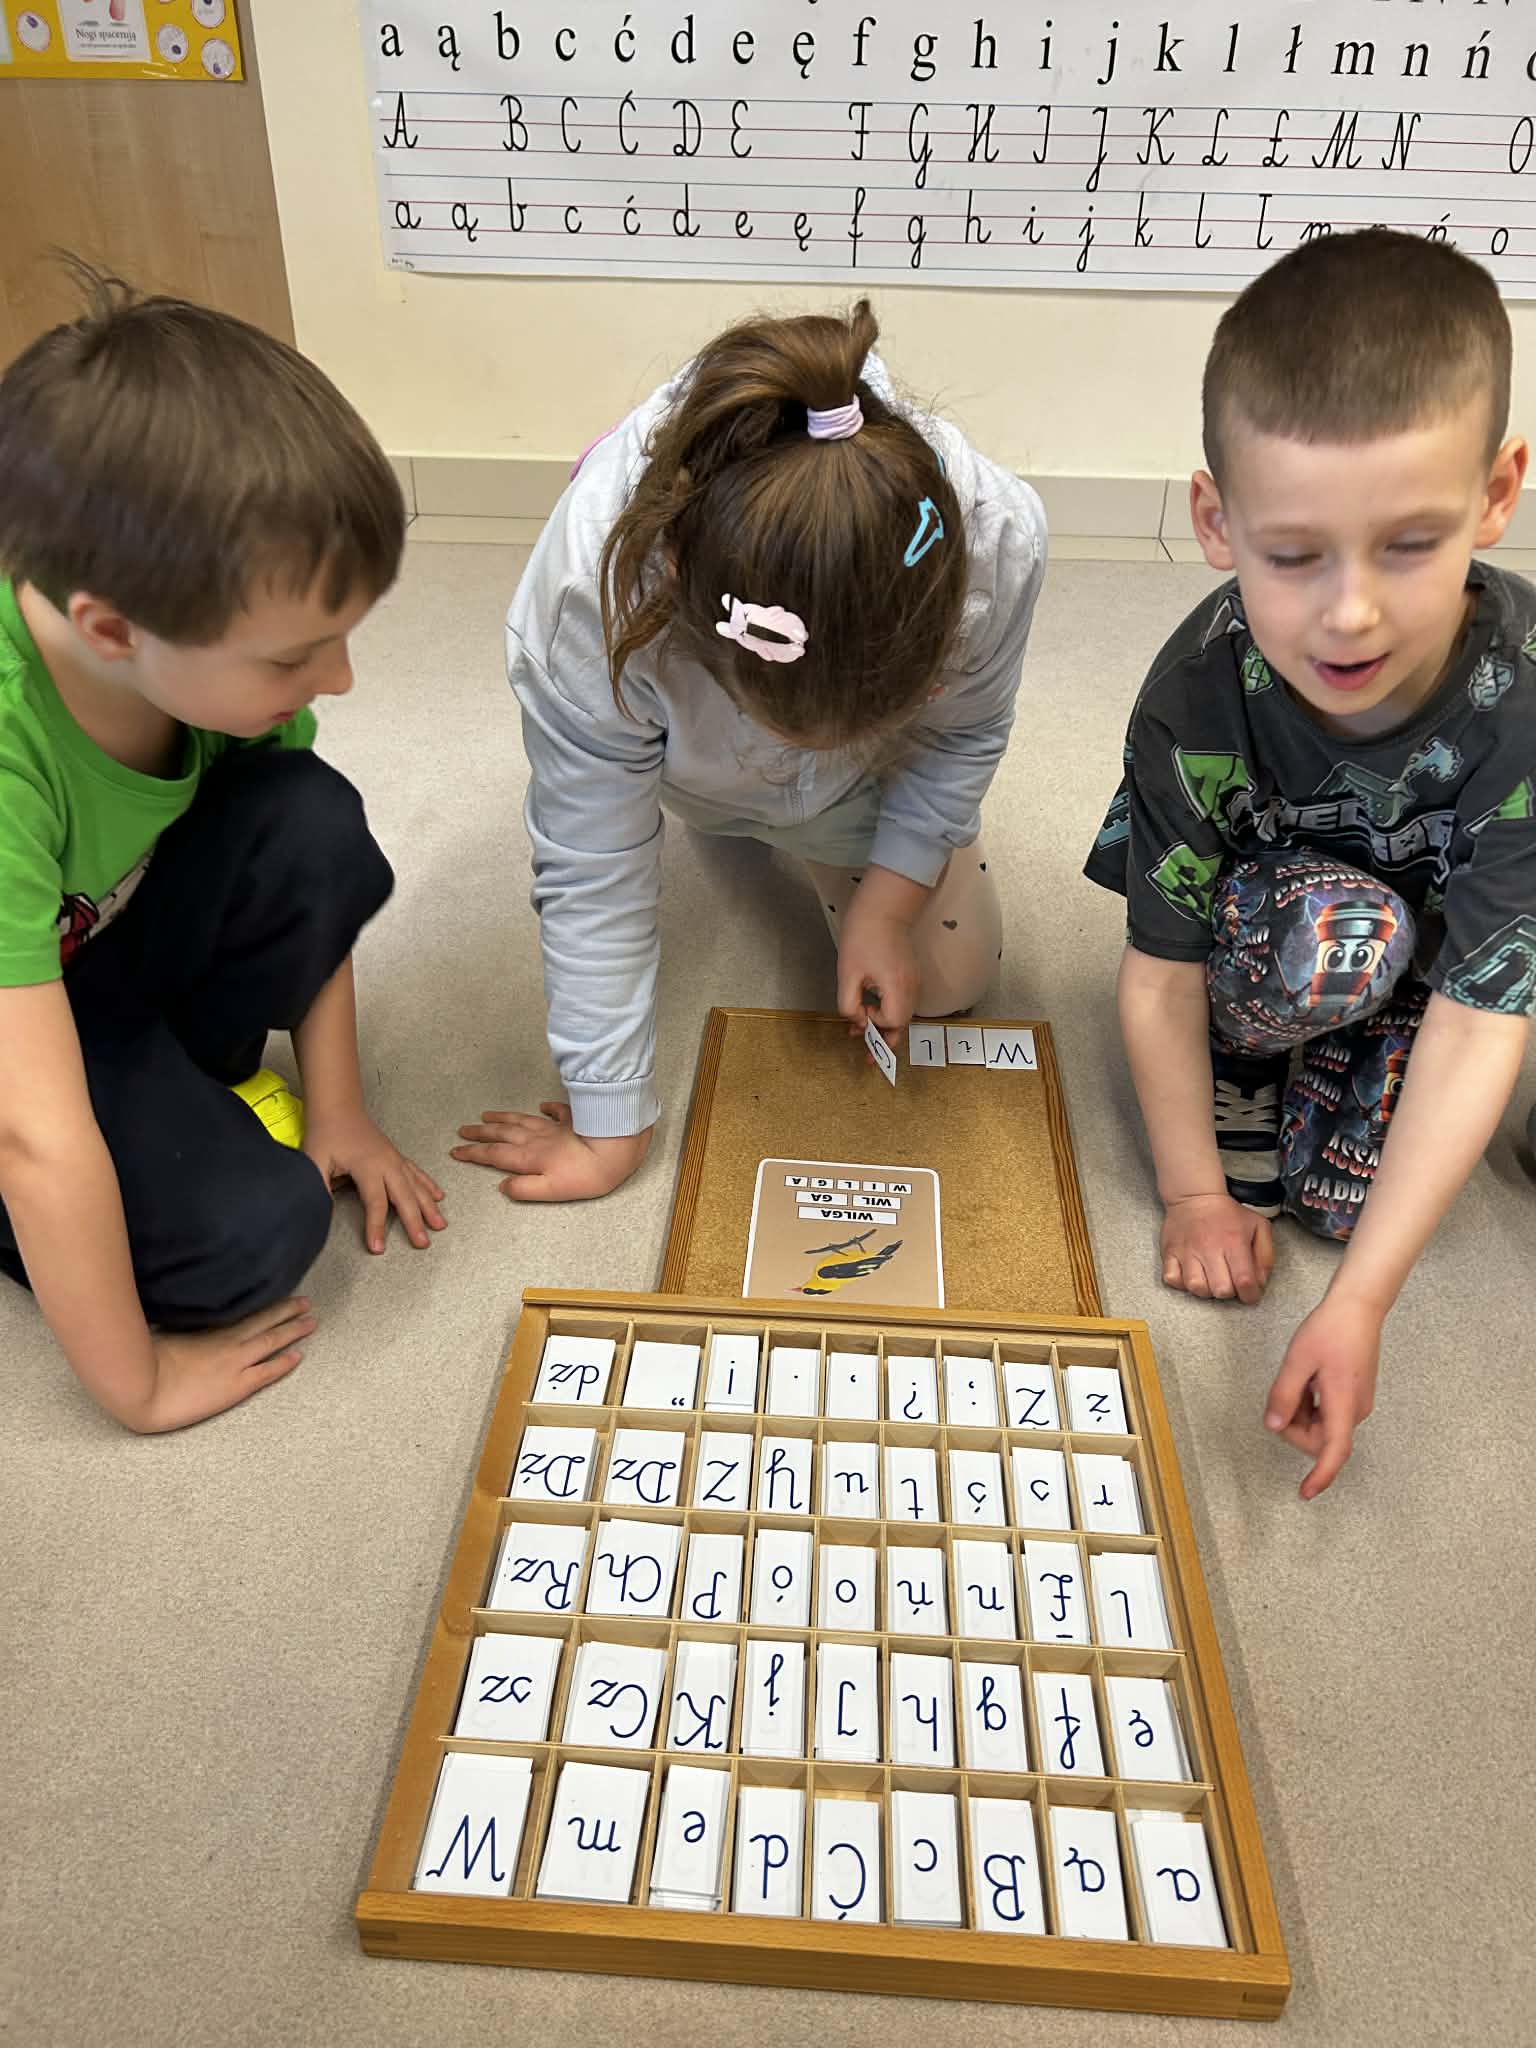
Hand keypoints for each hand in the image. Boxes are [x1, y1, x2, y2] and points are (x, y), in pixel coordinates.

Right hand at [141, 1298, 316, 1431]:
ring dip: (294, 1331)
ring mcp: (236, 1364)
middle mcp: (227, 1341)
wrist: (143, 1390)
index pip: (244, 1310)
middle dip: (287, 1311)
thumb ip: (175, 1320)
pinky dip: (285, 1362)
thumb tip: (177, 1308)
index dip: (263, 1302)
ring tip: (311, 1322)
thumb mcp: (160, 1331)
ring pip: (273, 1342)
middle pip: (265, 1321)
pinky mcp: (237, 1387)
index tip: (277, 1293)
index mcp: (209, 1327)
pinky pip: (268, 1372)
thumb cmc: (142, 1360)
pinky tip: (299, 1356)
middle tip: (306, 1302)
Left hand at [303, 1109, 446, 1253]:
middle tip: (422, 1242)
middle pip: (404, 1197)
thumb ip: (318, 1187)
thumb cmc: (326, 1133)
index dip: (376, 1226)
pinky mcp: (396, 1156)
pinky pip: (417, 1173)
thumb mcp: (314, 1161)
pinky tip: (438, 1196)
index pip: (375, 1202)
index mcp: (367, 1166)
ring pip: (416, 1186)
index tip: (378, 1247)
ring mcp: (394, 1159)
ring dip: (429, 1206)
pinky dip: (428, 1185)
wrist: (338, 1107)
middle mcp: (386, 1163)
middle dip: (414, 1221)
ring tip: (440, 1225)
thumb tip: (321, 1214)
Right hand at [451, 1101, 651, 1201]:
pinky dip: (546, 1108)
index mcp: (530, 1157)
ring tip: (486, 1115)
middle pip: (502, 1134)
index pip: (494, 1155)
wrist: (616, 1149)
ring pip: (521, 1120)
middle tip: (463, 1130)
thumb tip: (502, 1186)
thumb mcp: (552, 1190)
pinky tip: (542, 1106)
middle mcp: (537, 1139)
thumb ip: (524, 1188)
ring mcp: (555, 1127)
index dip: (473, 1154)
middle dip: (480, 1133)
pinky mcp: (574, 1120)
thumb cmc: (587, 1175)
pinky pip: (556, 1111)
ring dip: (502, 1118)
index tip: (456, 1151)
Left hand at [836, 902, 920, 1047]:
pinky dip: (891, 1011)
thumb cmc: (862, 937)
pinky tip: (874, 1009)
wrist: (882, 909)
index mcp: (897, 987)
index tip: (861, 1012)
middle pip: (903, 1023)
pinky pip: (904, 1002)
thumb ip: (849, 1003)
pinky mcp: (911, 975)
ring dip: (886, 1025)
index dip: (875, 1023)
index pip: (893, 1021)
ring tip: (865, 1030)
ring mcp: (914, 980)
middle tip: (869, 1056)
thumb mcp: (847, 973)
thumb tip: (857, 1021)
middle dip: (885, 1039)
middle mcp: (912, 987)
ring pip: (904, 1014)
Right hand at [1160, 1192, 1273, 1303]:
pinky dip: (1182, 1282)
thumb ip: (1265, 1255)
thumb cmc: (1227, 1214)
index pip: (1245, 1281)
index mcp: (1234, 1242)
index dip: (1251, 1295)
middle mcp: (1209, 1248)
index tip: (1250, 1293)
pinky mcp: (1169, 1253)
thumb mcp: (1258, 1226)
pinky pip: (1172, 1279)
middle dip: (1229, 1292)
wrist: (1194, 1196)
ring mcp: (1186, 1252)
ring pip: (1196, 1288)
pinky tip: (1191, 1273)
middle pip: (1221, 1290)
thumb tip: (1259, 1282)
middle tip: (1229, 1281)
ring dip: (1206, 1289)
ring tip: (1210, 1278)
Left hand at [1263, 1292, 1382, 1499]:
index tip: (1305, 1493)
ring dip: (1300, 1413)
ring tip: (1297, 1378)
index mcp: (1344, 1404)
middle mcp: (1355, 1410)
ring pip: (1320, 1426)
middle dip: (1293, 1425)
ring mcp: (1356, 1403)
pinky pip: (1326, 1413)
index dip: (1320, 1476)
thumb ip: (1283, 1395)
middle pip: (1318, 1439)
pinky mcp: (1353, 1395)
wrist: (1358, 1308)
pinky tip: (1305, 1380)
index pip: (1334, 1451)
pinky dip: (1309, 1404)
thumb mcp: (1297, 1360)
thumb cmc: (1330, 1330)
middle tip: (1282, 1393)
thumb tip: (1273, 1426)